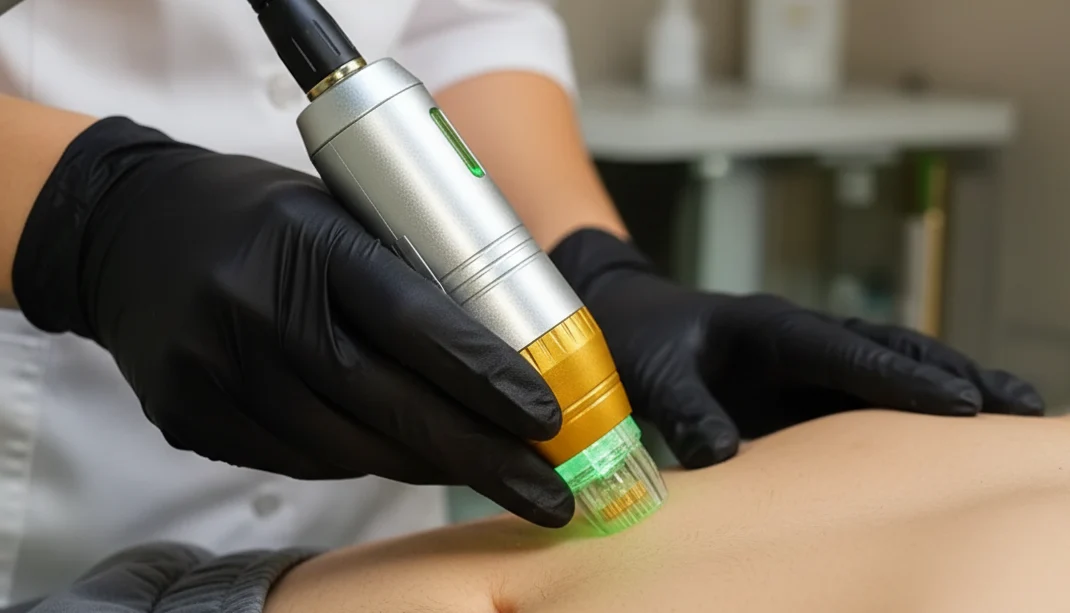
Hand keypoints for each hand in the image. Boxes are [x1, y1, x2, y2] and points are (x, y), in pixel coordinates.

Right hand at [12, 117, 572, 526]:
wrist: (123, 230)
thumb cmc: (254, 214)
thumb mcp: (334, 211)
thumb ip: (400, 273)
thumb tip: (496, 350)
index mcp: (308, 240)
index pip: (416, 323)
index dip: (488, 379)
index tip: (548, 420)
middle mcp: (258, 309)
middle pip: (390, 406)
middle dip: (481, 457)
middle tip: (548, 494)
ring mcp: (217, 371)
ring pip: (348, 451)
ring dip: (425, 466)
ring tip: (483, 472)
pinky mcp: (191, 418)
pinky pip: (300, 462)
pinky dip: (361, 462)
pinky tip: (400, 456)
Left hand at [550, 229, 1045, 467]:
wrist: (623, 319)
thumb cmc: (636, 339)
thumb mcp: (651, 372)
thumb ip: (684, 409)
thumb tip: (726, 456)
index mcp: (768, 327)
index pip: (844, 352)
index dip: (901, 377)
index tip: (959, 403)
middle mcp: (797, 341)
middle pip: (886, 354)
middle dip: (951, 376)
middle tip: (1018, 405)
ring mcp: (801, 364)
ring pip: (883, 373)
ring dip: (941, 391)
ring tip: (1008, 417)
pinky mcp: (795, 390)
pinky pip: (856, 400)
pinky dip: (900, 415)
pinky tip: (938, 442)